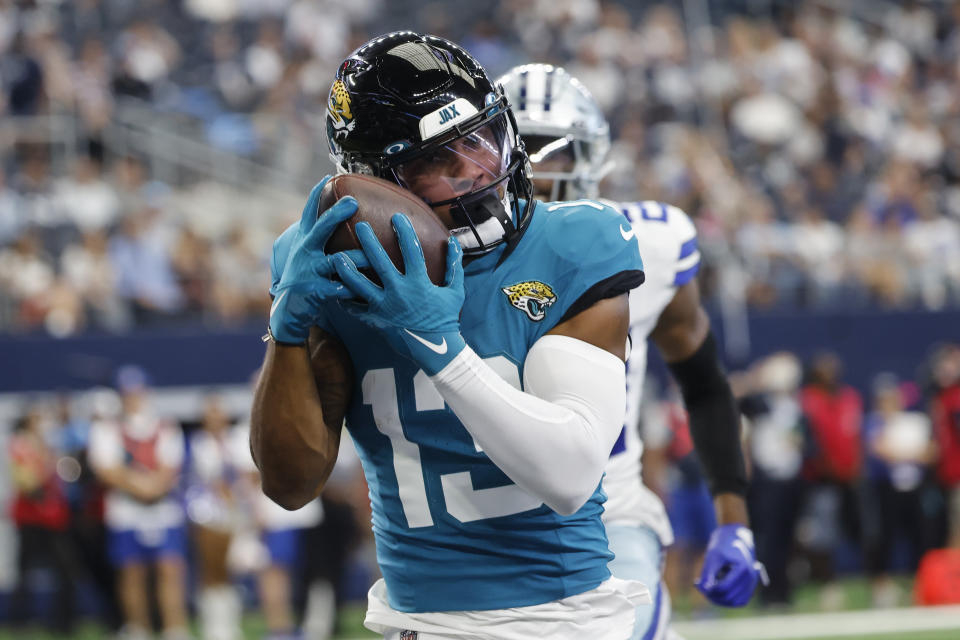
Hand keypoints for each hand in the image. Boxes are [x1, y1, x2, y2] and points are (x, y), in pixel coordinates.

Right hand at [269, 176, 364, 344]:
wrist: (290, 311)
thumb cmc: (306, 278)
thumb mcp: (307, 255)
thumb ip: (318, 238)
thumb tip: (334, 216)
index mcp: (305, 241)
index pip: (309, 213)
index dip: (316, 194)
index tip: (327, 176)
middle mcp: (304, 252)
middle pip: (321, 229)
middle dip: (336, 214)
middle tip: (353, 202)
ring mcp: (308, 271)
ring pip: (337, 260)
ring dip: (357, 258)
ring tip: (372, 257)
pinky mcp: (314, 291)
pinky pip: (339, 288)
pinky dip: (352, 288)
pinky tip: (363, 290)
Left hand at [333, 213, 465, 374]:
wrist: (435, 350)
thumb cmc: (446, 319)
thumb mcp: (456, 291)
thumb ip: (454, 265)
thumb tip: (452, 241)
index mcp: (419, 283)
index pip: (412, 251)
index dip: (405, 232)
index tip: (397, 216)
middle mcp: (399, 293)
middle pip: (380, 263)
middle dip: (369, 242)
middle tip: (359, 225)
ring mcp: (385, 307)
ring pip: (360, 286)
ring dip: (347, 270)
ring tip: (336, 257)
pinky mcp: (376, 321)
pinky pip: (356, 309)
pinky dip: (345, 299)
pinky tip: (335, 288)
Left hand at [696, 524, 767, 606]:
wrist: (734, 538)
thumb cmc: (722, 545)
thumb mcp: (713, 557)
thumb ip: (709, 574)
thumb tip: (705, 590)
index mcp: (743, 568)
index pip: (724, 587)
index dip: (709, 589)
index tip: (697, 583)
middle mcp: (751, 578)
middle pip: (729, 597)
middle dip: (712, 595)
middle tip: (699, 586)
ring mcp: (752, 584)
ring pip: (734, 602)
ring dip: (719, 599)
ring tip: (706, 587)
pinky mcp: (750, 587)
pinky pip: (738, 601)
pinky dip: (726, 599)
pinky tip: (715, 589)